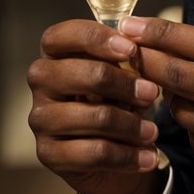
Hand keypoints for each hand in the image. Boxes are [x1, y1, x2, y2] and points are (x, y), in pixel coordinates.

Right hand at [27, 19, 165, 193]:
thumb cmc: (118, 102)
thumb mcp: (124, 78)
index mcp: (55, 55)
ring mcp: (40, 119)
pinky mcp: (48, 154)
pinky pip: (94, 152)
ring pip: (94, 116)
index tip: (131, 49)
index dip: (96, 38)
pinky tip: (147, 157)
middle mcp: (41, 83)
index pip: (60, 36)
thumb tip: (139, 58)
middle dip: (124, 84)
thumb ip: (127, 64)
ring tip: (153, 132)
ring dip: (131, 125)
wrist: (113, 156)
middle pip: (82, 74)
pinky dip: (127, 156)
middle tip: (152, 93)